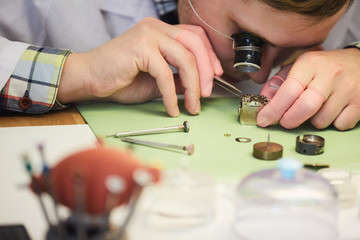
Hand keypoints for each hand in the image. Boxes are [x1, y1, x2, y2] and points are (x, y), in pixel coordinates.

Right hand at [57, 17, 222, 115]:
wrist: (89, 79)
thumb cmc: (119, 79)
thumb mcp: (157, 81)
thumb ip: (177, 79)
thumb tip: (197, 87)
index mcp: (161, 31)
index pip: (196, 37)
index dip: (209, 56)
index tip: (216, 76)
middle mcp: (156, 28)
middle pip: (195, 43)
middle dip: (207, 70)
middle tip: (206, 94)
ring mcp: (148, 35)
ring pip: (185, 58)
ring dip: (193, 85)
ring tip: (192, 105)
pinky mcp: (140, 48)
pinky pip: (166, 73)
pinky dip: (172, 94)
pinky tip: (172, 108)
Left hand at [258, 48, 359, 129]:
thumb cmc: (325, 67)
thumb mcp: (299, 67)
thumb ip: (279, 83)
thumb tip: (264, 101)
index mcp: (310, 63)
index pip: (288, 91)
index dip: (273, 109)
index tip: (264, 119)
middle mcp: (330, 74)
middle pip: (305, 108)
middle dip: (290, 120)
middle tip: (285, 121)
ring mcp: (348, 88)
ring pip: (321, 120)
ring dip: (313, 121)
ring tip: (316, 108)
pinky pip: (340, 125)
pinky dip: (333, 123)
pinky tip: (333, 110)